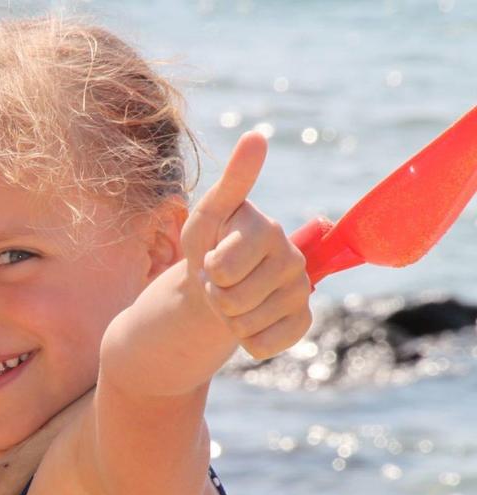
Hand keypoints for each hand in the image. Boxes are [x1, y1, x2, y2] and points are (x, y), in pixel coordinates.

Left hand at [180, 131, 311, 359]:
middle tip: (219, 281)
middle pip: (231, 300)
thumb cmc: (208, 247)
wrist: (215, 289)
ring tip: (231, 297)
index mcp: (268, 229)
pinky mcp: (301, 322)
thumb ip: (232, 181)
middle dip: (214, 295)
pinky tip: (248, 319)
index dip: (206, 269)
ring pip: (243, 325)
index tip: (211, 257)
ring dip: (226, 317)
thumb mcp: (207, 216)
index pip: (222, 267)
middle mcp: (292, 258)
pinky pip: (261, 346)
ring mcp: (300, 292)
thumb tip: (256, 136)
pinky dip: (244, 339)